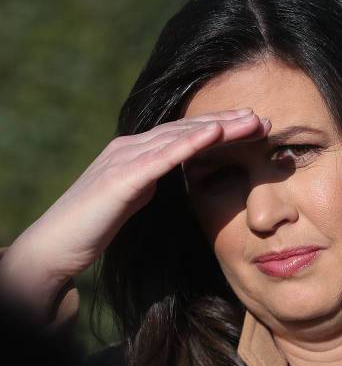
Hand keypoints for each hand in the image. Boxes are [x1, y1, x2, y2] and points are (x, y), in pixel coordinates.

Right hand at [0, 108, 269, 320]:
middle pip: (187, 129)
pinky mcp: (121, 178)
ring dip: (218, 127)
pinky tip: (214, 132)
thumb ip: (148, 182)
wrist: (54, 247)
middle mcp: (131, 147)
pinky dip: (189, 142)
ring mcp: (125, 159)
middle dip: (227, 122)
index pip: (185, 135)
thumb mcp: (130, 198)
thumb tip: (165, 176)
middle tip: (262, 118)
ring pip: (180, 136)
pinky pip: (161, 157)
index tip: (252, 128)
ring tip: (251, 121)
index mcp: (136, 153)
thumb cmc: (93, 225)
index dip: (219, 129)